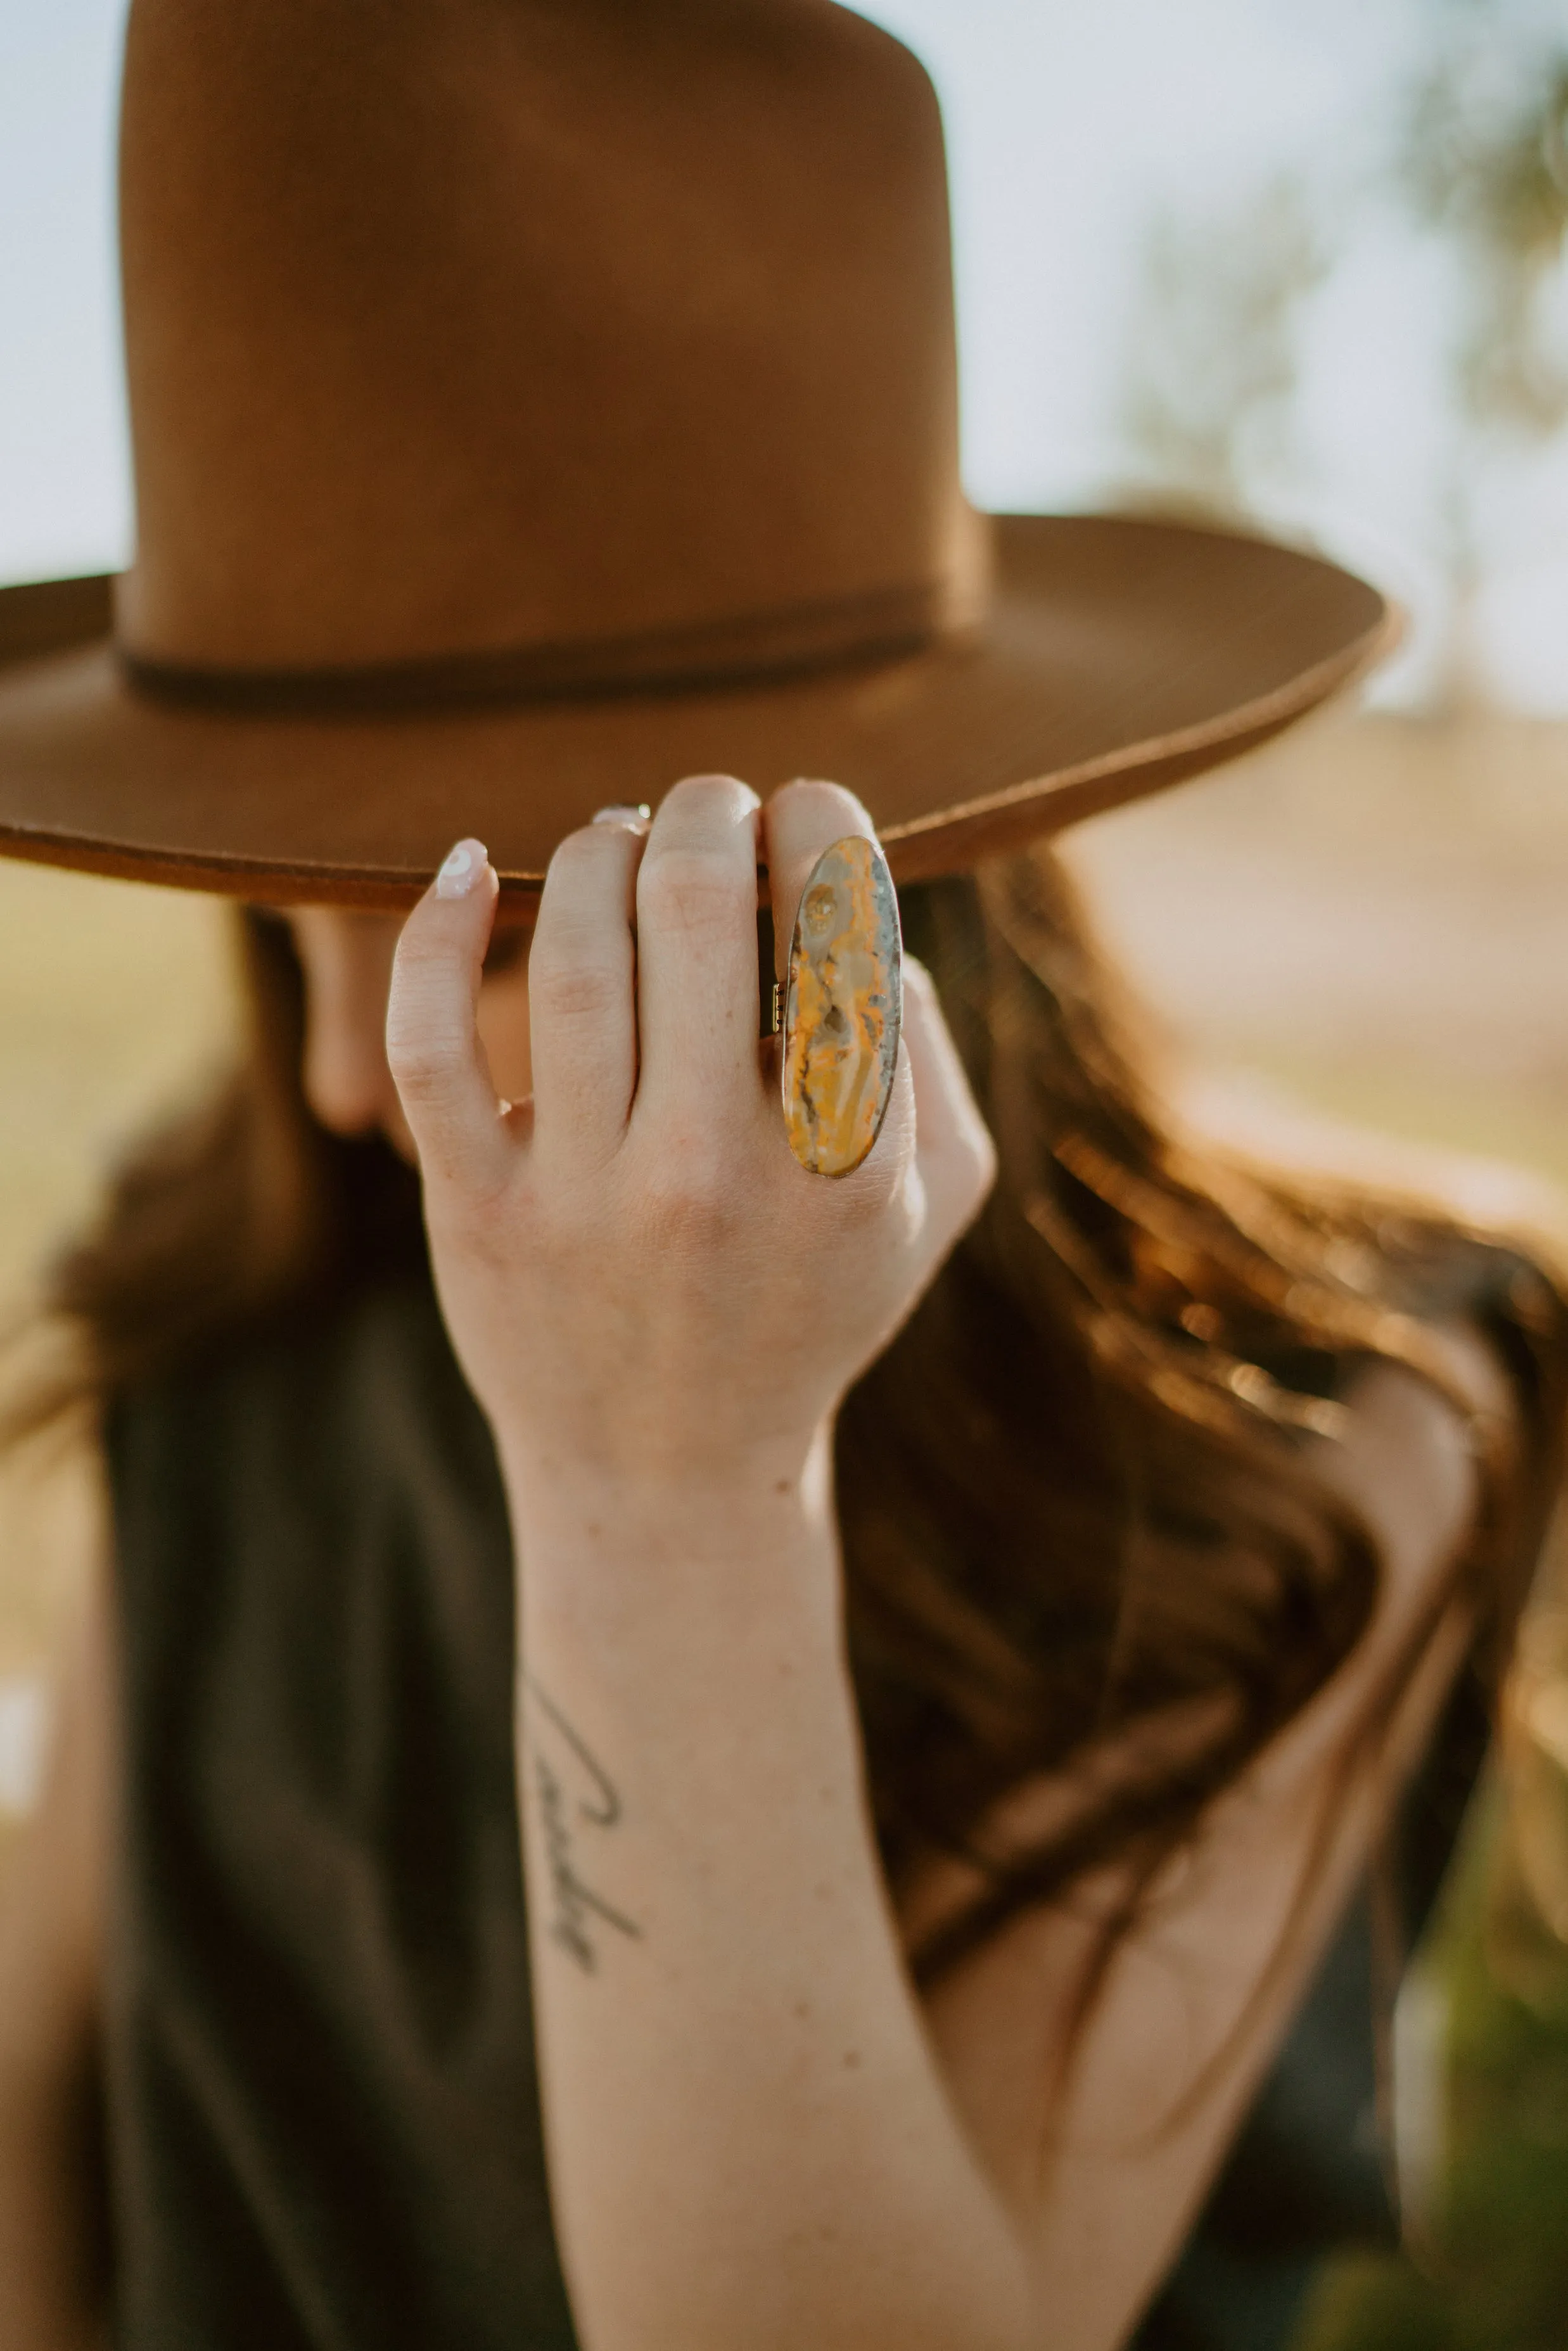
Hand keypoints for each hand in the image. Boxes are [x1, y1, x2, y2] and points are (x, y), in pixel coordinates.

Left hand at [384, 776, 994, 1512]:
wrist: (674, 1478)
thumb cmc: (812, 1312)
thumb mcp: (930, 1206)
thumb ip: (935, 1054)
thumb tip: (866, 910)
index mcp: (851, 1162)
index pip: (841, 925)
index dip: (817, 822)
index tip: (799, 811)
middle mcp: (719, 1175)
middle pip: (696, 906)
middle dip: (702, 812)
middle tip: (703, 806)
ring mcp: (590, 1198)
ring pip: (574, 953)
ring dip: (594, 853)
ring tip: (616, 843)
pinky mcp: (480, 1215)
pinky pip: (429, 1044)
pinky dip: (436, 933)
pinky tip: (468, 867)